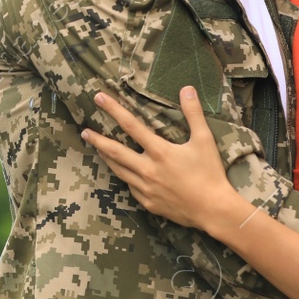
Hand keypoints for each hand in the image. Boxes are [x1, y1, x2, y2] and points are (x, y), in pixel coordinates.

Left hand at [83, 87, 234, 231]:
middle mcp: (147, 170)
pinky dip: (124, 177)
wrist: (213, 210)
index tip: (99, 98)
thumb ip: (193, 113)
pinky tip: (123, 173)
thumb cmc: (210, 173)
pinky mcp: (148, 202)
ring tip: (97, 149)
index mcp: (159, 152)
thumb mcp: (204, 140)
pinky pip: (131, 187)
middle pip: (115, 152)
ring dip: (106, 158)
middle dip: (98, 140)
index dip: (114, 110)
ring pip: (119, 170)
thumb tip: (187, 88)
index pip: (131, 125)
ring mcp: (145, 188)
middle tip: (84, 132)